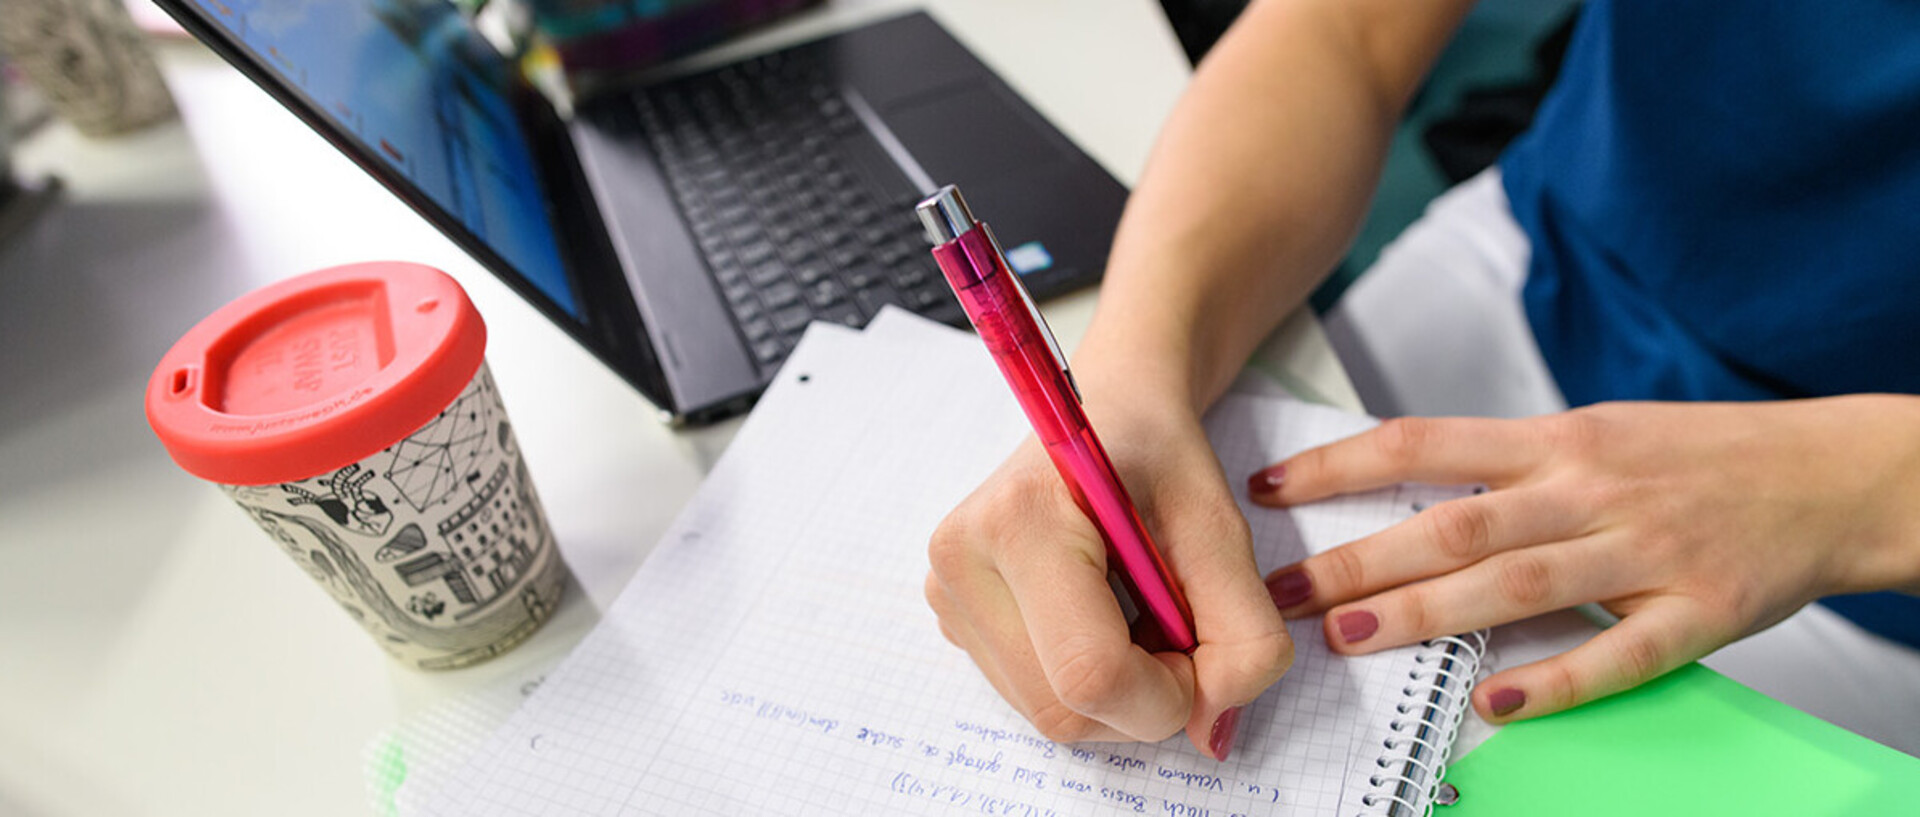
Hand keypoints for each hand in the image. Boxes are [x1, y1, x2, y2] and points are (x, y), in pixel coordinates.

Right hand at [925, 393, 1292, 759]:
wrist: (1108, 412)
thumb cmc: (1160, 457)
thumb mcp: (1221, 528)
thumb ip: (1242, 632)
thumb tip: (1211, 731)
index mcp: (1019, 519)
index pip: (1091, 673)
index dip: (1167, 694)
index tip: (1201, 651)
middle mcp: (962, 560)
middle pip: (1067, 710)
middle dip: (1146, 698)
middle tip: (1178, 632)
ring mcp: (948, 595)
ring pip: (1050, 717)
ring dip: (1120, 695)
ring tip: (1139, 618)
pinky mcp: (953, 620)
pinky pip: (1032, 698)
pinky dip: (1087, 684)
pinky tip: (1103, 622)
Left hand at [1250, 397, 1919, 721]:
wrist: (1831, 473)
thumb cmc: (1696, 455)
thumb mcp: (1595, 433)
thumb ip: (1506, 467)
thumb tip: (1400, 499)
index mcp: (1558, 439)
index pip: (1423, 444)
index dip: (1339, 467)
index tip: (1269, 490)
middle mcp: (1591, 488)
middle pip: (1455, 525)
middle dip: (1360, 561)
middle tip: (1286, 596)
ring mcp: (1645, 551)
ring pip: (1518, 585)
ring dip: (1427, 614)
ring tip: (1351, 639)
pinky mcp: (1699, 612)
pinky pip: (1617, 653)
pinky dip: (1553, 679)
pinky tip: (1493, 700)